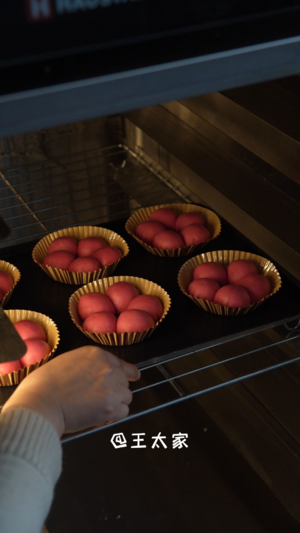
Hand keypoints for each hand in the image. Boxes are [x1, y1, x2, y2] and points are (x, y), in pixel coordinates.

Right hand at [2, 346, 139, 436]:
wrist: (41, 403)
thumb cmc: (44, 384)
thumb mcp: (66, 361)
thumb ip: (86, 366)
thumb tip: (92, 376)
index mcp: (96, 354)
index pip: (121, 363)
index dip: (126, 372)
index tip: (133, 376)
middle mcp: (107, 368)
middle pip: (124, 381)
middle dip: (115, 390)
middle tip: (98, 399)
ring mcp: (111, 387)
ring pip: (126, 396)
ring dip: (115, 403)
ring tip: (96, 408)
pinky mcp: (111, 407)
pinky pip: (123, 412)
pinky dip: (114, 416)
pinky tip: (100, 416)